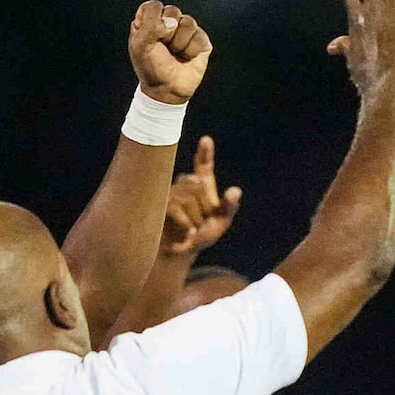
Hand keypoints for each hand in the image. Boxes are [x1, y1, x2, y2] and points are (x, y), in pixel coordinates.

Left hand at [130, 0, 212, 105]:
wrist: (168, 90)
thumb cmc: (151, 69)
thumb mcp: (140, 47)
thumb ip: (151, 26)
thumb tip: (173, 22)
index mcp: (149, 20)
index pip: (153, 6)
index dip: (154, 21)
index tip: (151, 39)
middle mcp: (168, 21)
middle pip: (173, 11)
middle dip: (167, 34)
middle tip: (164, 48)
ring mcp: (185, 30)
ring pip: (188, 22)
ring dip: (180, 43)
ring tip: (175, 53)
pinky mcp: (200, 39)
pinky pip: (200, 36)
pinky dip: (191, 50)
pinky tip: (186, 57)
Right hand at [161, 137, 242, 256]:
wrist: (180, 253)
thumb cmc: (201, 235)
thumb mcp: (220, 222)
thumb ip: (229, 207)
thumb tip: (235, 190)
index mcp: (201, 185)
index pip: (203, 166)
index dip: (205, 154)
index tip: (206, 140)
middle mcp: (185, 184)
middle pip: (198, 185)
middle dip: (205, 207)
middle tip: (202, 223)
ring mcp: (171, 193)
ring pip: (188, 198)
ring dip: (195, 219)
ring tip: (192, 229)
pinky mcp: (160, 205)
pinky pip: (176, 208)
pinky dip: (186, 224)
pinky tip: (187, 233)